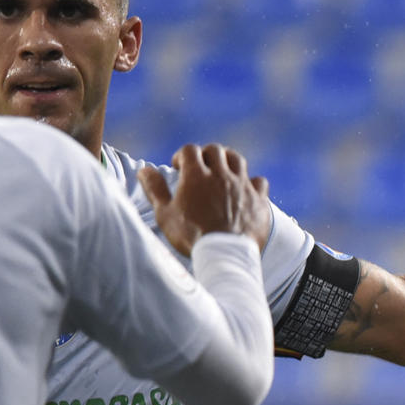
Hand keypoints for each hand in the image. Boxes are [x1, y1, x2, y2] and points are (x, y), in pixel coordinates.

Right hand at [142, 144, 269, 256]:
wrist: (225, 254)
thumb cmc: (191, 236)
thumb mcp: (165, 214)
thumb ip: (155, 189)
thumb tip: (144, 170)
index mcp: (196, 175)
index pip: (189, 150)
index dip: (182, 155)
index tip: (178, 167)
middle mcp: (221, 175)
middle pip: (215, 150)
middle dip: (205, 154)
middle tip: (200, 167)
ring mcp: (242, 186)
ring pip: (238, 160)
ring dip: (229, 160)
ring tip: (222, 170)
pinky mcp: (259, 200)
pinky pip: (260, 181)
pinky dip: (253, 182)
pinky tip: (247, 189)